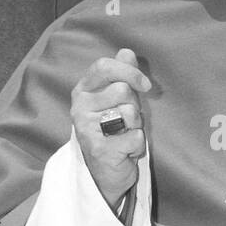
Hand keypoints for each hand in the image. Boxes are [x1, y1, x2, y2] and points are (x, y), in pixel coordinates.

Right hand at [70, 47, 150, 207]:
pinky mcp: (99, 149)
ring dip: (136, 126)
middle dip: (135, 106)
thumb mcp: (116, 100)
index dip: (129, 71)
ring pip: (130, 113)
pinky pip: (136, 137)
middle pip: (123, 91)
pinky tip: (125, 151)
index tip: (145, 85)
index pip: (103, 66)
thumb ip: (121, 75)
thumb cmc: (113, 131)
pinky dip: (137, 146)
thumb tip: (126, 52)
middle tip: (127, 121)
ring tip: (125, 135)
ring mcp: (87, 129)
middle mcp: (80, 108)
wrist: (104, 173)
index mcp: (83, 91)